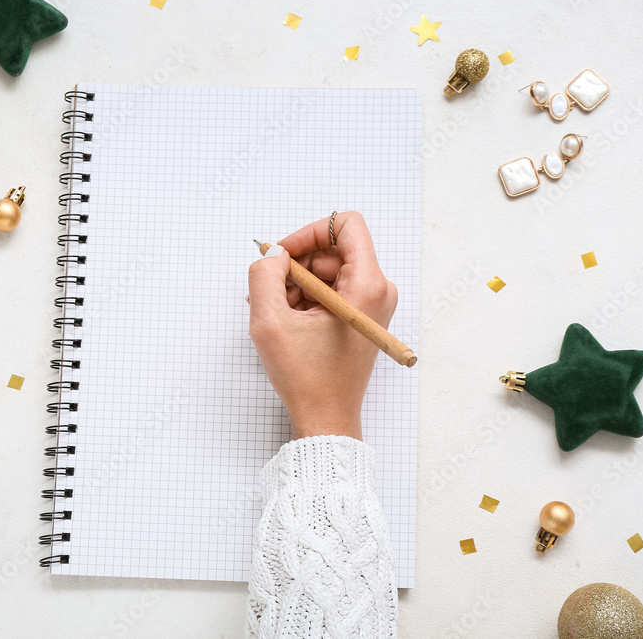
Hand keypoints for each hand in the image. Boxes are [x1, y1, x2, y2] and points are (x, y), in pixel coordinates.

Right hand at [248, 212, 397, 439]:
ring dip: (297, 286)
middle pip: (333, 250)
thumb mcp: (271, 321)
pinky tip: (288, 323)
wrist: (325, 418)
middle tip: (271, 294)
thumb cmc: (306, 377)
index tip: (284, 255)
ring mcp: (371, 305)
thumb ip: (265, 275)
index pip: (346, 225)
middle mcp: (377, 291)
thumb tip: (272, 255)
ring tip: (279, 316)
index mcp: (367, 286)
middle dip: (297, 266)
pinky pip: (330, 291)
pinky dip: (305, 300)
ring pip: (328, 272)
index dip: (309, 233)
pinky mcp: (361, 317)